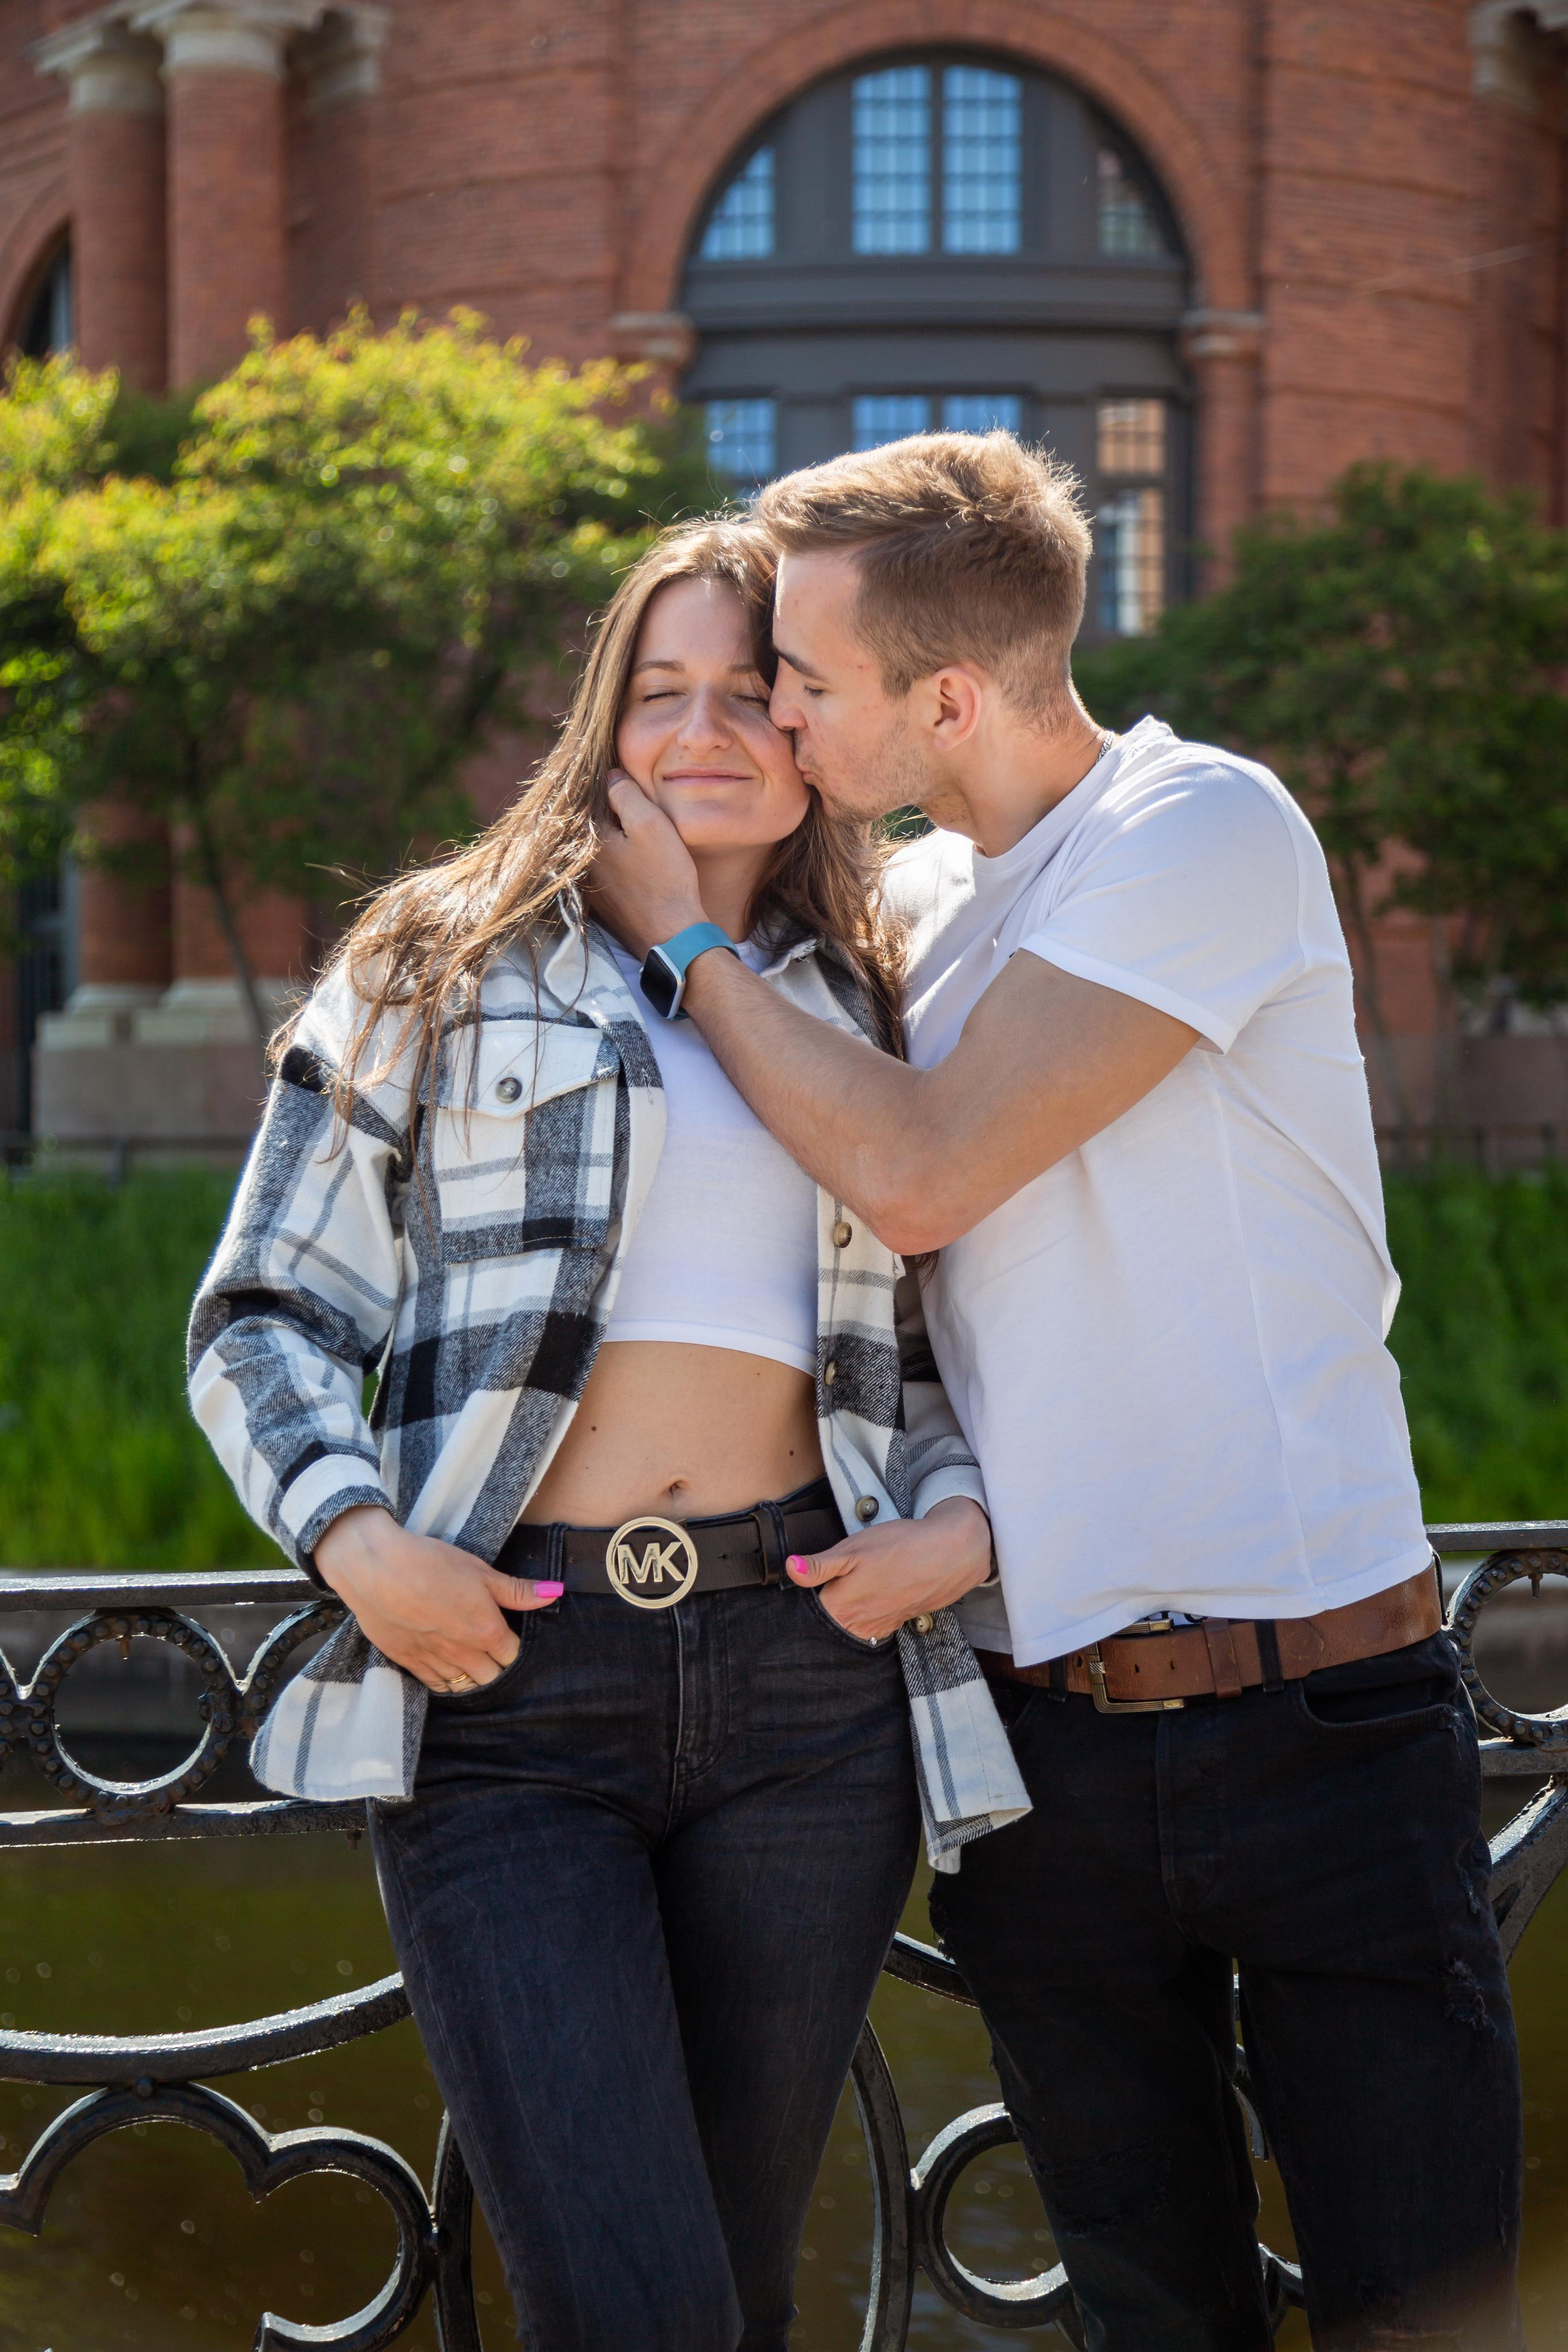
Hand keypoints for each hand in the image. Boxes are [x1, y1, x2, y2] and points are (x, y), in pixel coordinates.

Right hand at [313, 1505, 561, 1692]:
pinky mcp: (407, 1661)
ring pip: (464, 1685)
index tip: (511, 1638)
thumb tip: (554, 1593)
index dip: (514, 1648)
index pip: (512, 1656)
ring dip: (472, 1676)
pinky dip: (446, 1681)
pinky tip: (447, 1668)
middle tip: (493, 1650)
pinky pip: (435, 1685)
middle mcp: (462, 1653)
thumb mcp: (480, 1571)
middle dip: (497, 1667)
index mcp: (486, 1631)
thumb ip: (516, 1590)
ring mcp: (433, 1660)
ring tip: (473, 1661)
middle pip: (491, 1677)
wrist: (375, 1567)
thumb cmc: (430, 1563)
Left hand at [588, 771, 706, 956]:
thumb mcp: (651, 824)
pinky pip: (607, 869)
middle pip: (592, 824)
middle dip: (609, 811)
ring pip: (599, 847)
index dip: (607, 785)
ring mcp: (591, 886)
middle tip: (632, 802)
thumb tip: (610, 775)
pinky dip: (619, 859)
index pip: (588, 799)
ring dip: (614, 836)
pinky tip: (639, 861)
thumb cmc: (665, 879)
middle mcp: (581, 864)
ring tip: (638, 831)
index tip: (623, 778)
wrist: (673, 935)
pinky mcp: (605, 903)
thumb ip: (626, 794)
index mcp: (587, 840)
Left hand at [785, 1497, 992, 1642]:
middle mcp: (857, 1625)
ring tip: (850, 1589)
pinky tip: (870, 1595)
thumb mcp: (853, 1549)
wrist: (949, 1554)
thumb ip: (819, 1565)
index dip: (801, 1601)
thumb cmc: (900, 1548)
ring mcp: (878, 1627)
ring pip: (849, 1627)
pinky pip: (871, 1627)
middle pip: (827, 1624)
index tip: (799, 1586)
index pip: (807, 1615)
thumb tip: (790, 1569)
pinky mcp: (895, 1623)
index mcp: (839, 1608)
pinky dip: (865, 1616)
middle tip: (823, 1587)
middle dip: (822, 1609)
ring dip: (845, 1613)